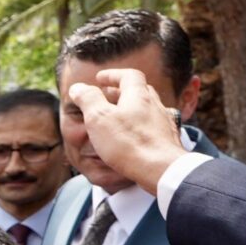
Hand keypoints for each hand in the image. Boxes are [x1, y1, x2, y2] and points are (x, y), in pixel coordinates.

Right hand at [67, 68, 187, 190]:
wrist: (162, 169)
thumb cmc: (129, 143)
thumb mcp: (99, 118)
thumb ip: (88, 99)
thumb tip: (77, 87)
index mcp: (139, 96)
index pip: (129, 76)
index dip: (113, 75)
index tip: (99, 79)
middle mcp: (155, 105)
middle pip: (140, 90)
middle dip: (122, 91)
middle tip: (107, 96)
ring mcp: (164, 122)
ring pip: (148, 108)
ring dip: (132, 108)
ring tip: (118, 117)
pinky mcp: (168, 140)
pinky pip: (153, 126)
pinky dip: (140, 125)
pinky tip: (133, 137)